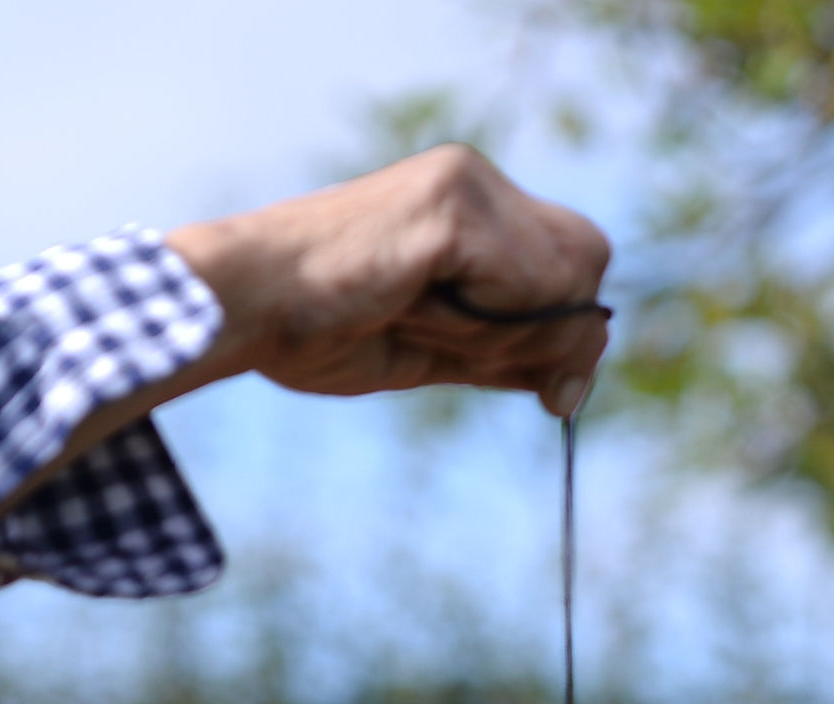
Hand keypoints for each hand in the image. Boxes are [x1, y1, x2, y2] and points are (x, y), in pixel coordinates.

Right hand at [166, 146, 610, 414]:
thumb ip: (508, 351)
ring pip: (562, 279)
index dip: (573, 333)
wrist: (247, 308)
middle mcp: (476, 180)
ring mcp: (466, 185)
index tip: (551, 394)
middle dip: (547, 338)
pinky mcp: (452, 206)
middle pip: (586, 264)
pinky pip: (527, 284)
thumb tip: (574, 380)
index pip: (577, 261)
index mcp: (472, 206)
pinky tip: (413, 309)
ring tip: (414, 319)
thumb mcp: (441, 348)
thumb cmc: (320, 330)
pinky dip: (482, 322)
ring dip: (500, 335)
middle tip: (455, 348)